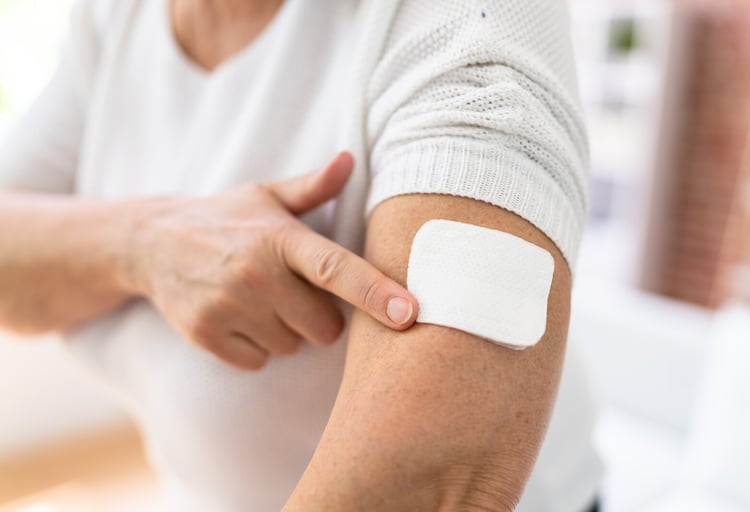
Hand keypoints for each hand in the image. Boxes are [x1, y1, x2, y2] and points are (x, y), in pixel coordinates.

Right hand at [123, 152, 417, 369]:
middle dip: (321, 317)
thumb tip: (351, 158)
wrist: (150, 242)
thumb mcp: (266, 195)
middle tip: (294, 292)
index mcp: (279, 237)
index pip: (336, 268)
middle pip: (325, 327)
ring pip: (293, 346)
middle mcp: (255, 274)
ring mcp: (228, 307)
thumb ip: (313, 186)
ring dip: (288, 332)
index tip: (411, 313)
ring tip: (262, 300)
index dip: (376, 292)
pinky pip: (260, 361)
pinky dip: (257, 347)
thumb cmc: (224, 218)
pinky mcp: (206, 335)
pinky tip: (239, 316)